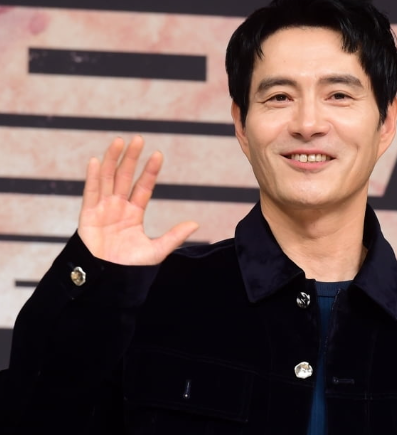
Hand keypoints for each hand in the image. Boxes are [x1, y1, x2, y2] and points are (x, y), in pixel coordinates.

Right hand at [77, 136, 198, 264]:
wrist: (107, 281)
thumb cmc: (129, 268)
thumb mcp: (156, 251)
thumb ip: (174, 236)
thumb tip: (195, 223)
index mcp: (134, 214)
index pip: (143, 187)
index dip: (150, 171)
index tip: (158, 154)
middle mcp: (118, 208)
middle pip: (124, 177)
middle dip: (131, 158)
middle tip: (139, 138)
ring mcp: (103, 209)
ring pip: (108, 179)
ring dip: (112, 160)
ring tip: (119, 141)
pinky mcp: (88, 215)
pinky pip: (91, 192)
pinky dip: (93, 176)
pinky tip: (97, 160)